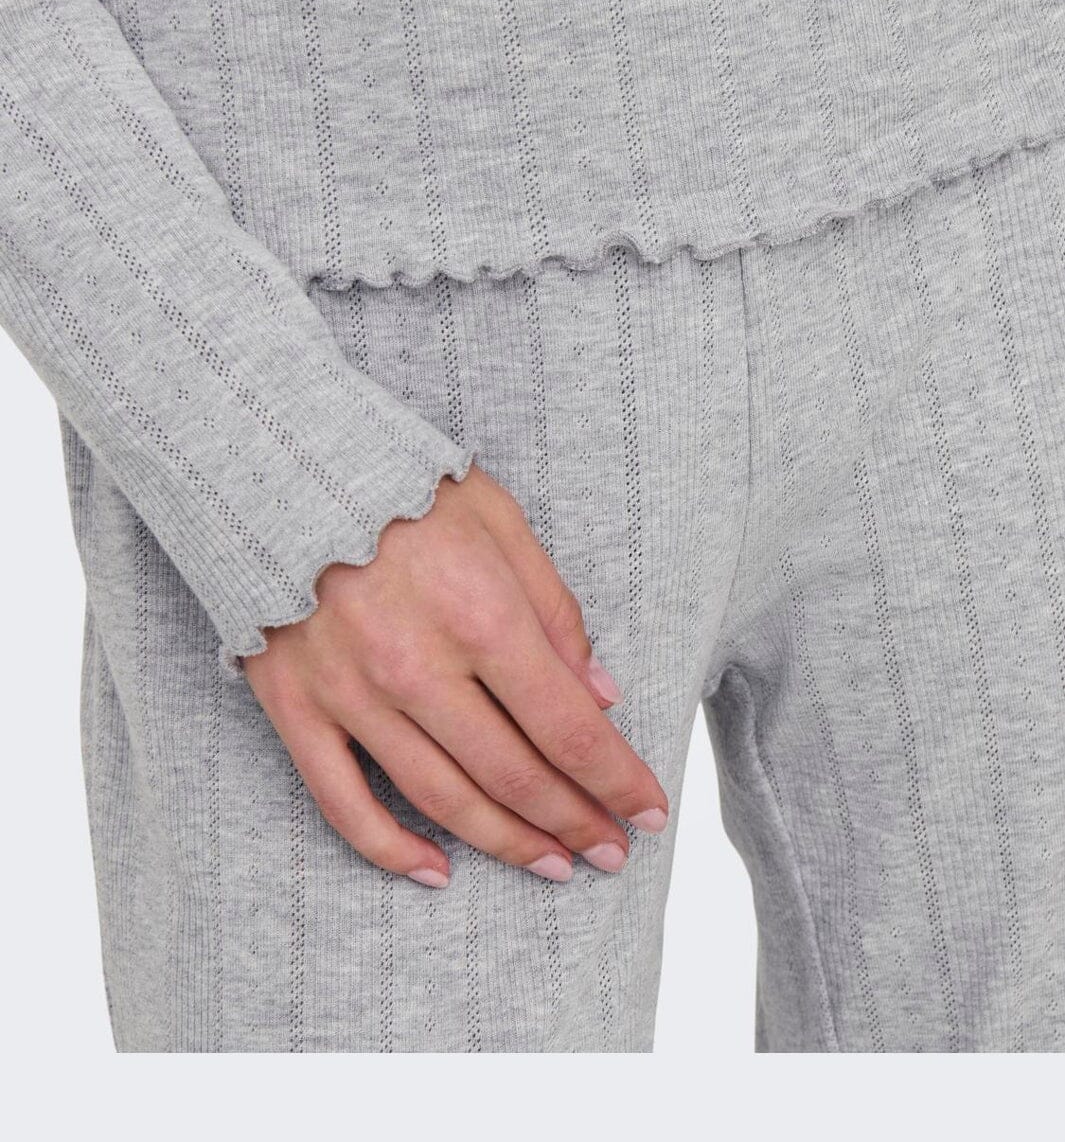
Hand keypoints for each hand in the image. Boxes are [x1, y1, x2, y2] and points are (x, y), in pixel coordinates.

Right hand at [242, 461, 667, 886]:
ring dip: (506, 844)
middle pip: (515, 775)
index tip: (650, 812)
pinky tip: (436, 871)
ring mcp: (351, 693)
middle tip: (611, 852)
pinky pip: (343, 803)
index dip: (617, 781)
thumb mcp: (498, 518)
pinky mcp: (295, 705)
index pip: (568, 727)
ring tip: (552, 865)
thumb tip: (599, 696)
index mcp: (480, 614)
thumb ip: (553, 608)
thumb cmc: (400, 483)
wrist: (277, 462)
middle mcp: (417, 666)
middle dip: (575, 822)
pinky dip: (391, 850)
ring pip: (442, 800)